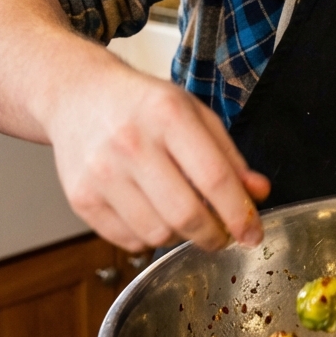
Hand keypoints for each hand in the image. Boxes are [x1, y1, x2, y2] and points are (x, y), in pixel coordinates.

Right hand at [46, 55, 269, 253]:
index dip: (239, 214)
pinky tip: (153, 214)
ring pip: (158, 234)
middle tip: (222, 236)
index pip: (214, 178)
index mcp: (168, 115)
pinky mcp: (81, 198)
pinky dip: (149, 237)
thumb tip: (257, 193)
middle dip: (214, 235)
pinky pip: (129, 241)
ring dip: (181, 236)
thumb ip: (229, 156)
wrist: (78, 95)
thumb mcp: (193, 113)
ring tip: (183, 217)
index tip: (252, 233)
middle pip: (186, 214)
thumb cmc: (142, 104)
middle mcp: (131, 143)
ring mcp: (101, 173)